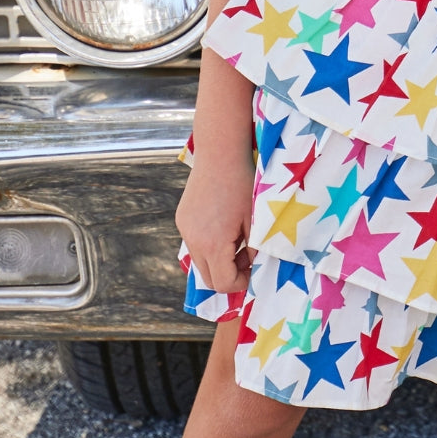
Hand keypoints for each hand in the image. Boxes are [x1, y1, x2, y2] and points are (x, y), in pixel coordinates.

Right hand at [176, 155, 256, 293]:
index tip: (253, 269)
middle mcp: (194, 241)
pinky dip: (208, 245)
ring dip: (218, 260)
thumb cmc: (242, 185)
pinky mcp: (182, 219)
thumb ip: (252, 249)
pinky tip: (223, 224)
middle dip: (229, 274)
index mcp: (213, 244)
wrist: (220, 154)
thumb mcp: (254, 221)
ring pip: (200, 261)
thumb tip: (251, 264)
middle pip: (208, 278)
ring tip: (236, 237)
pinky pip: (194, 243)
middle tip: (246, 255)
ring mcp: (184, 230)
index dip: (241, 282)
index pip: (223, 283)